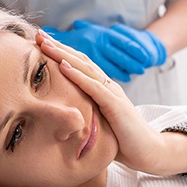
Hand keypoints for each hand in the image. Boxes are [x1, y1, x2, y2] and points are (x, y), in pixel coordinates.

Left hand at [36, 31, 186, 174]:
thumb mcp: (101, 124)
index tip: (41, 44)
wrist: (148, 151)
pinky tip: (63, 66)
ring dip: (64, 55)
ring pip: (86, 69)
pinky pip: (94, 88)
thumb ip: (87, 114)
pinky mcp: (116, 106)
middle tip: (38, 35)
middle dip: (59, 47)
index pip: (81, 67)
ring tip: (45, 44)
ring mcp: (113, 95)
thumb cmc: (125, 142)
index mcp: (104, 91)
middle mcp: (109, 88)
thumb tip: (65, 116)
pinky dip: (78, 76)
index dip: (62, 54)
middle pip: (81, 62)